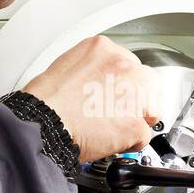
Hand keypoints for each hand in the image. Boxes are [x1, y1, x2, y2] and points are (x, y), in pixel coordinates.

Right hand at [23, 36, 160, 161]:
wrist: (42, 122)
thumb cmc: (45, 101)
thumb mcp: (68, 66)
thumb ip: (93, 70)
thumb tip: (100, 82)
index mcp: (104, 49)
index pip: (131, 64)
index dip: (125, 83)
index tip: (117, 94)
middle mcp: (123, 66)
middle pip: (148, 83)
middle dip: (138, 99)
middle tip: (119, 113)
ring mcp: (133, 94)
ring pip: (150, 109)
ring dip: (136, 120)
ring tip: (114, 128)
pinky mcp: (134, 123)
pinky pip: (143, 136)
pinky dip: (130, 143)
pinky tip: (112, 142)